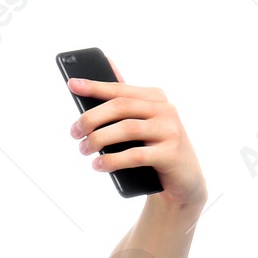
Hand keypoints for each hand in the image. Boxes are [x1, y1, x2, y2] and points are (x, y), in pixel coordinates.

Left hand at [67, 75, 205, 210]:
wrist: (184, 180)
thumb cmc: (154, 149)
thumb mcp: (140, 125)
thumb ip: (123, 105)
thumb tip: (98, 77)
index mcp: (155, 98)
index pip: (121, 90)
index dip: (95, 86)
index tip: (72, 84)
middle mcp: (165, 110)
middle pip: (121, 107)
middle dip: (91, 118)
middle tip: (74, 133)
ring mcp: (170, 131)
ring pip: (127, 129)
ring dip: (98, 140)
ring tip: (83, 150)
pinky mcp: (171, 154)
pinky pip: (135, 155)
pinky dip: (112, 160)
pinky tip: (98, 165)